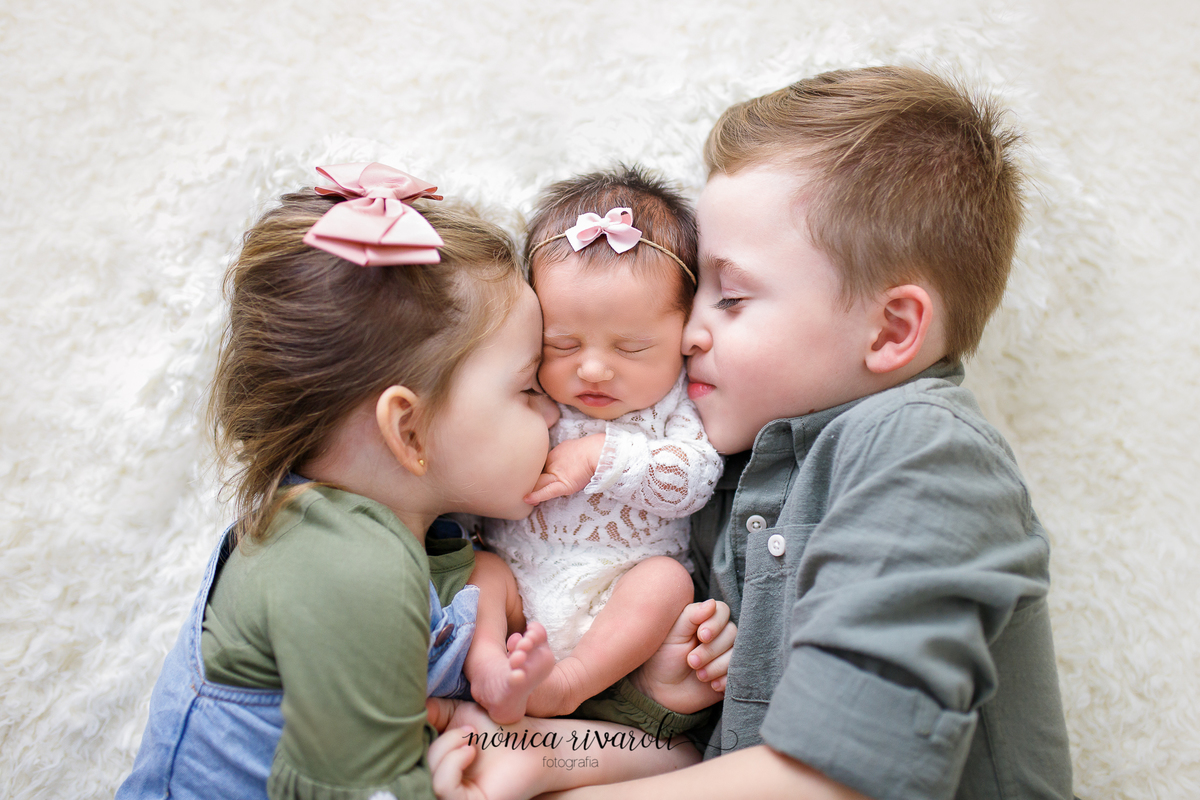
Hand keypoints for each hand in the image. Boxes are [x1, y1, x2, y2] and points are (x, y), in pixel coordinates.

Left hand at [523, 434, 605, 504]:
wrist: (597, 452)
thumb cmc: (588, 449)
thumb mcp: (569, 449)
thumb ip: (561, 456)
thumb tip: (561, 464)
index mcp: (553, 455)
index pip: (539, 467)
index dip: (533, 473)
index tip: (524, 477)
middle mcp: (551, 464)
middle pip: (535, 475)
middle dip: (525, 481)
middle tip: (515, 487)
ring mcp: (557, 475)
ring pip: (538, 484)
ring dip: (528, 489)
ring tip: (515, 496)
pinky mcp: (563, 485)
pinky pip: (547, 492)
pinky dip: (536, 496)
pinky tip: (526, 499)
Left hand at [630, 599, 734, 713]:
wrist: (661, 689)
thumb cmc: (664, 655)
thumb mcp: (673, 633)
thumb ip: (691, 615)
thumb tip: (711, 604)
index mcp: (705, 620)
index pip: (722, 611)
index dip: (716, 623)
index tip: (701, 636)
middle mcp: (720, 635)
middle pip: (732, 633)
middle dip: (711, 650)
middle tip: (691, 661)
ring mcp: (727, 655)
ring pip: (737, 654)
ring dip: (717, 666)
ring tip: (699, 675)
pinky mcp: (731, 675)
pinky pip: (739, 673)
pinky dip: (725, 680)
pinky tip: (711, 684)